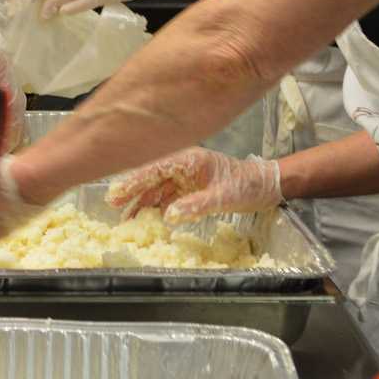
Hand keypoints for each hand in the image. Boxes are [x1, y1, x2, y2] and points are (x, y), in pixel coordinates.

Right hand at [104, 148, 281, 223]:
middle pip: (151, 178)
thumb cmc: (246, 186)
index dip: (134, 182)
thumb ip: (195, 206)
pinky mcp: (190, 188)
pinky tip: (147, 218)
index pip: (154, 169)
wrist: (265, 186)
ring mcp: (186, 177)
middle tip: (112, 206)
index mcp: (189, 160)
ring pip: (157, 189)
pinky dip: (156, 207)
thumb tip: (168, 217)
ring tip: (125, 218)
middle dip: (132, 191)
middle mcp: (183, 165)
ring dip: (142, 202)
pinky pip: (168, 197)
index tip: (116, 194)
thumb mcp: (223, 197)